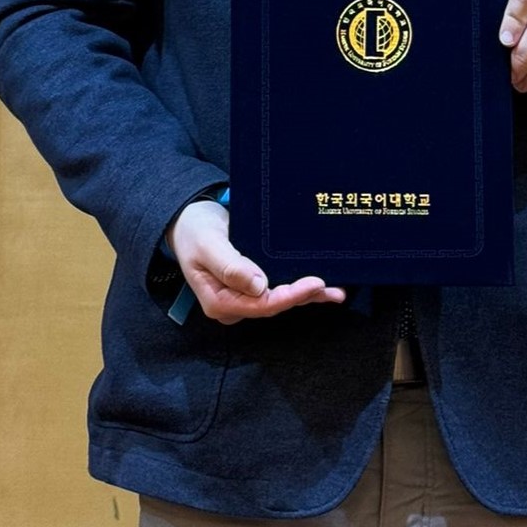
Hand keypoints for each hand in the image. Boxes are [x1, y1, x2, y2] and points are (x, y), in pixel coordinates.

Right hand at [169, 200, 346, 324]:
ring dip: (307, 296)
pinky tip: (324, 288)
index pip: (260, 305)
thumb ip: (229, 266)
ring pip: (280, 300)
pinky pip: (279, 289)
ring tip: (337, 291)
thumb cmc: (195, 231)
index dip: (289, 297)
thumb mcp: (208, 245)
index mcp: (219, 302)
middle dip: (302, 296)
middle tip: (330, 286)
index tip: (314, 283)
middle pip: (273, 305)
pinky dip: (301, 288)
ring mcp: (244, 297)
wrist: (190, 221)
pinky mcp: (253, 285)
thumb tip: (258, 285)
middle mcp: (234, 304)